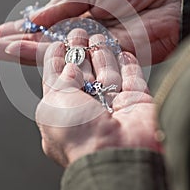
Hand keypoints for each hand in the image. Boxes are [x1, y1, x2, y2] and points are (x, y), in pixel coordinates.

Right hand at [0, 0, 182, 64]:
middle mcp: (79, 33)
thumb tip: (35, 19)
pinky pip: (72, 61)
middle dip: (10, 45)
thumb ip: (66, 3)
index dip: (17, 30)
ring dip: (19, 54)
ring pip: (50, 54)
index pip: (41, 24)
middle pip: (39, 42)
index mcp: (77, 11)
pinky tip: (25, 60)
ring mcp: (88, 48)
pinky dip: (49, 61)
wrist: (171, 3)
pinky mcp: (102, 61)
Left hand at [36, 29, 161, 167]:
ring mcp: (113, 108)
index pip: (57, 83)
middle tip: (77, 33)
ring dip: (102, 55)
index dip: (56, 61)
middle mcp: (87, 113)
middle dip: (79, 53)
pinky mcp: (136, 103)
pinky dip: (128, 65)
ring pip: (107, 75)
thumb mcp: (53, 104)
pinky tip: (123, 51)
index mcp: (62, 117)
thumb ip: (59, 81)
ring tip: (97, 36)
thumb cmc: (78, 136)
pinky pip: (132, 79)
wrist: (116, 155)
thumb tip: (69, 67)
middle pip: (83, 75)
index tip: (57, 44)